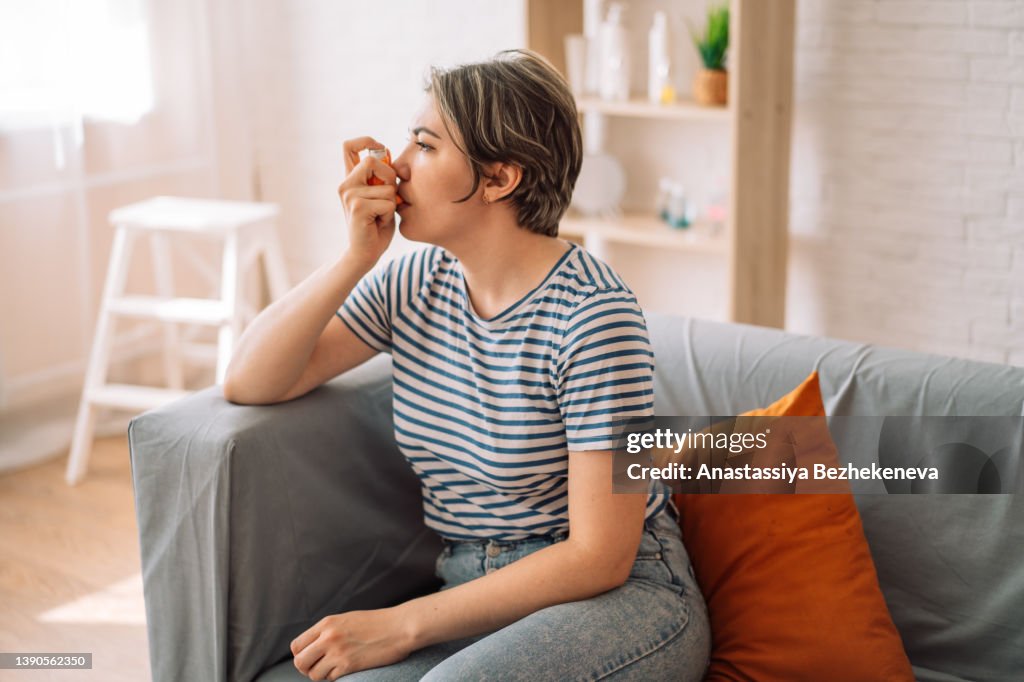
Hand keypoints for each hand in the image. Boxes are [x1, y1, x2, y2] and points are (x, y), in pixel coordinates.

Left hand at [291, 608, 413, 679]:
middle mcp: (328, 637)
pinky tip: (347, 668)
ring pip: (314, 674)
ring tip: (335, 668)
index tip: (310, 658)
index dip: (301, 655)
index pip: (297, 645)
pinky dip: (336, 677)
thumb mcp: (347, 620)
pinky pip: (331, 679)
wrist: (399, 627)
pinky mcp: (348, 665)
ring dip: (322, 675)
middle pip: (300, 662)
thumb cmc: (377, 623)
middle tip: (318, 667)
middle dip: (306, 668)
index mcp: (327, 623)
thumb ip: (328, 631)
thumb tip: (312, 647)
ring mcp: (338, 652)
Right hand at [338, 136, 398, 267]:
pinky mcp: (358, 207)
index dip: (367, 141)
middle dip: (389, 176)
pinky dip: (389, 215)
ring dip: (391, 203)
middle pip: (372, 159)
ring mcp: (349, 195)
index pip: (349, 146)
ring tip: (380, 216)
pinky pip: (387, 203)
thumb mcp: (381, 197)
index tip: (381, 149)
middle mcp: (346, 184)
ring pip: (386, 187)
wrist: (364, 253)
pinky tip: (378, 223)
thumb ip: (382, 179)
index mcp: (350, 179)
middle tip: (388, 196)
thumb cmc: (376, 226)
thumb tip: (390, 157)